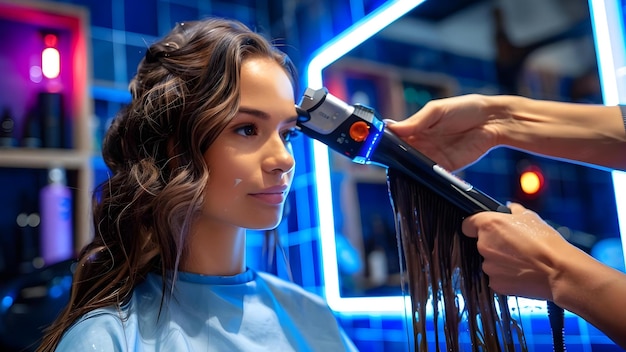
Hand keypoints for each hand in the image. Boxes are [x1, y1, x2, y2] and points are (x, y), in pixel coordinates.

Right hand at [386, 94, 500, 170]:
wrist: (493, 121)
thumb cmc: (465, 108)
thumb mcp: (437, 110)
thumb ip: (416, 121)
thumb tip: (391, 127)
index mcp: (416, 128)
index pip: (394, 137)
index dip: (383, 142)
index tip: (374, 146)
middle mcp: (421, 144)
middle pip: (400, 155)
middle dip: (391, 158)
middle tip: (383, 159)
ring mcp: (432, 157)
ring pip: (412, 167)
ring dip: (405, 169)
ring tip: (398, 167)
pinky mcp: (445, 168)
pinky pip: (429, 176)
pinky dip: (422, 178)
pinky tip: (415, 176)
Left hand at [461, 203, 574, 300]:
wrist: (559, 271)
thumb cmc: (546, 243)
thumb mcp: (530, 217)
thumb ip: (514, 211)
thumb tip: (510, 208)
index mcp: (488, 225)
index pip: (467, 224)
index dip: (475, 226)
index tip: (482, 229)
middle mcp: (483, 245)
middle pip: (480, 243)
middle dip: (493, 244)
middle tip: (513, 246)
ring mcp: (488, 266)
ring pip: (489, 261)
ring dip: (500, 261)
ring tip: (521, 260)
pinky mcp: (495, 283)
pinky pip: (496, 277)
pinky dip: (505, 275)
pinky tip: (521, 272)